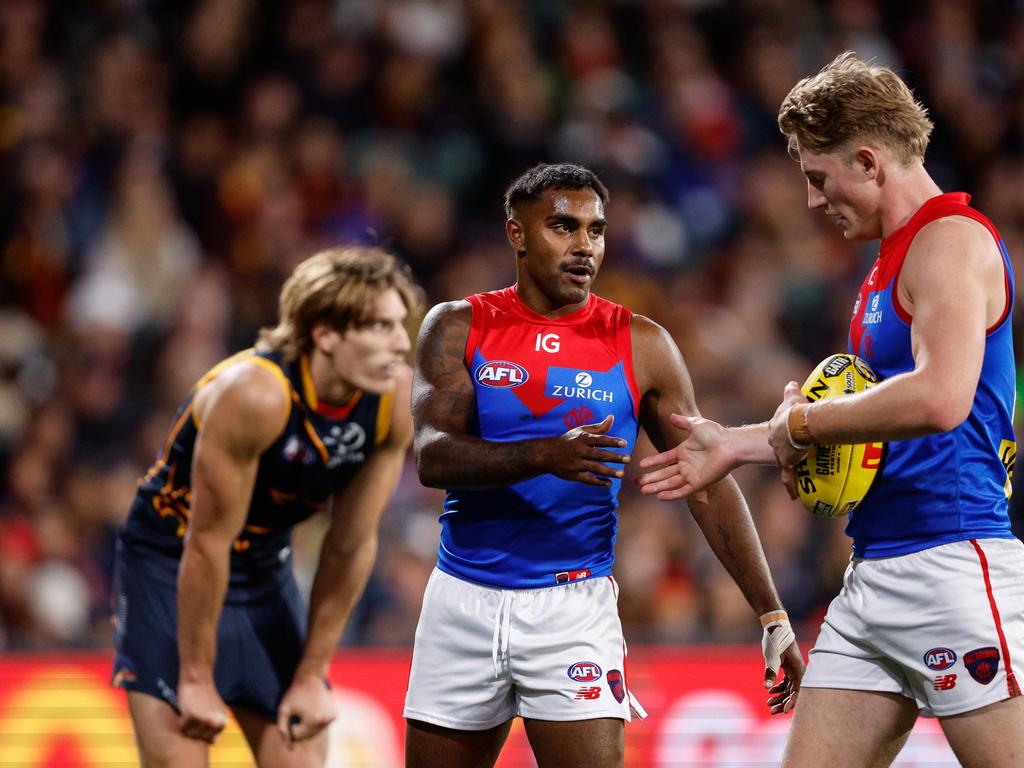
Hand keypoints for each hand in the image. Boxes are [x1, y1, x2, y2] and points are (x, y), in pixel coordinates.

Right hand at [178, 678, 227, 742]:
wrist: (198, 679)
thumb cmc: (205, 696)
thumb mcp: (217, 711)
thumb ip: (216, 726)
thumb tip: (214, 742)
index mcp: (224, 722)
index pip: (211, 740)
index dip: (203, 732)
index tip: (201, 721)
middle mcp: (216, 723)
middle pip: (199, 739)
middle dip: (194, 730)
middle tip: (193, 716)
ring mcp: (205, 720)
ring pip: (190, 735)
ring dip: (186, 726)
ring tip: (189, 713)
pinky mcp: (192, 715)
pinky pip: (182, 727)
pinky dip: (180, 721)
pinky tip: (185, 710)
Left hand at [277, 672, 335, 742]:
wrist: (311, 677)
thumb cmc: (295, 692)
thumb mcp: (284, 709)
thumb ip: (282, 727)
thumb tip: (289, 745)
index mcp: (312, 721)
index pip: (298, 736)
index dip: (291, 728)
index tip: (291, 715)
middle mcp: (324, 721)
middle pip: (309, 735)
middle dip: (301, 729)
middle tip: (297, 715)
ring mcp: (331, 718)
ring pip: (316, 731)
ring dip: (309, 727)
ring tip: (304, 712)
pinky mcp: (335, 715)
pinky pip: (323, 725)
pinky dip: (317, 722)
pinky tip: (313, 711)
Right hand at [540, 415, 629, 486]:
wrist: (547, 454)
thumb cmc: (568, 440)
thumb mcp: (580, 431)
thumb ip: (598, 427)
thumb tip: (612, 418)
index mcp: (582, 439)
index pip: (599, 439)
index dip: (612, 441)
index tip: (624, 443)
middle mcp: (579, 451)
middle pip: (599, 454)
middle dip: (614, 457)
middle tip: (628, 459)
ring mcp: (576, 464)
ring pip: (595, 468)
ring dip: (609, 472)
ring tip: (622, 474)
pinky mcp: (573, 475)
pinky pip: (587, 479)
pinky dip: (598, 482)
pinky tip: (609, 484)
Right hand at [635, 413, 734, 499]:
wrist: (729, 445)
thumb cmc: (715, 434)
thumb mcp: (695, 425)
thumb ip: (682, 422)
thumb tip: (671, 415)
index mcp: (683, 452)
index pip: (664, 459)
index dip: (652, 462)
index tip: (640, 464)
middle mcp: (686, 465)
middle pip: (664, 474)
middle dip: (650, 479)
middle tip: (636, 483)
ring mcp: (691, 475)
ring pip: (670, 483)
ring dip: (656, 487)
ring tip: (643, 490)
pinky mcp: (698, 483)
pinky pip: (682, 491)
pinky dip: (671, 494)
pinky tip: (659, 496)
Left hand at [762, 622, 803, 715]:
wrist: (775, 626)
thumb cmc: (776, 640)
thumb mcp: (772, 657)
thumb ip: (770, 672)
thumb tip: (767, 688)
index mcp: (799, 669)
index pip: (798, 691)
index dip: (792, 702)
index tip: (784, 711)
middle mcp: (799, 671)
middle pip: (794, 692)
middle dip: (783, 702)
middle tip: (772, 711)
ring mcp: (794, 669)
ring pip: (789, 689)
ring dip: (780, 697)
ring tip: (768, 704)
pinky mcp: (788, 667)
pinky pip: (785, 682)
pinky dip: (778, 688)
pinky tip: (770, 692)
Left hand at [767, 382, 810, 498]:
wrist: (800, 423)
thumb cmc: (798, 410)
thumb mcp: (793, 398)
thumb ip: (790, 391)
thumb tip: (791, 382)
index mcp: (776, 427)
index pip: (778, 432)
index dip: (783, 434)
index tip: (787, 437)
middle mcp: (775, 441)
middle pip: (778, 448)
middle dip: (785, 451)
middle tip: (793, 454)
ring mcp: (781, 453)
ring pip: (783, 462)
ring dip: (787, 468)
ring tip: (792, 475)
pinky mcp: (788, 462)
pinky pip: (788, 477)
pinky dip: (790, 486)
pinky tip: (791, 496)